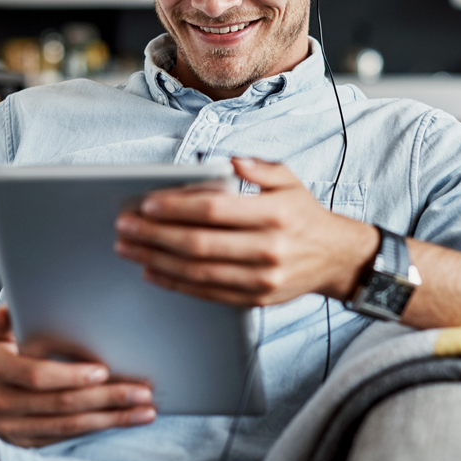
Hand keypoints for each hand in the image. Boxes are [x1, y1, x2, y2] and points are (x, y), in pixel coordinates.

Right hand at [0, 306, 156, 446]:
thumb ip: (6, 320)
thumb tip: (13, 307)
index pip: (38, 376)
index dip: (71, 375)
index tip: (103, 370)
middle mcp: (3, 402)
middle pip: (61, 404)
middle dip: (106, 398)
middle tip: (142, 392)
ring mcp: (14, 427)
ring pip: (69, 426)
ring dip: (111, 419)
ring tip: (145, 411)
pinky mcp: (27, 442)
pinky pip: (67, 436)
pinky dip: (99, 428)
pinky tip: (125, 420)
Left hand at [114, 157, 378, 306]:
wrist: (334, 257)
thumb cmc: (303, 214)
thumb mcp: (290, 180)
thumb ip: (259, 167)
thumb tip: (228, 160)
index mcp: (275, 214)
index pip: (215, 210)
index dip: (177, 207)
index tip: (147, 204)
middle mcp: (268, 248)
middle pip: (199, 243)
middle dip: (155, 235)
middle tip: (125, 227)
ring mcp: (261, 278)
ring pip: (198, 272)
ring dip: (157, 260)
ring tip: (129, 249)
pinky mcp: (255, 299)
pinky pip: (207, 293)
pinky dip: (176, 283)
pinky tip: (153, 271)